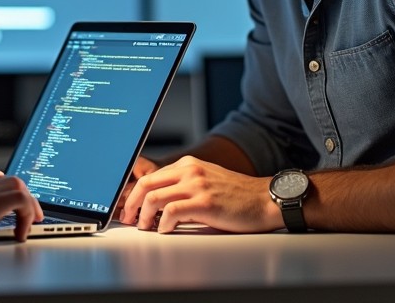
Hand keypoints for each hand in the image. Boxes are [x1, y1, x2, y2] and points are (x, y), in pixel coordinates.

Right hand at [0, 165, 43, 241]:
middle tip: (29, 212)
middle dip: (23, 196)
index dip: (4, 190)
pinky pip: (22, 202)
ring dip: (29, 205)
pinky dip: (27, 215)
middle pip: (11, 180)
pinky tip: (22, 232)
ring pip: (20, 187)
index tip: (9, 202)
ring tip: (31, 222)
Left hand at [118, 155, 276, 233]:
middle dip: (132, 204)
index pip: (150, 176)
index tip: (130, 208)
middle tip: (130, 219)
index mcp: (188, 164)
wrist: (264, 199)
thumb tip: (159, 200)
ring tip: (146, 227)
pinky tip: (164, 230)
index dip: (135, 194)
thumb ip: (184, 184)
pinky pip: (172, 211)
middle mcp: (190, 171)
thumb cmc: (237, 195)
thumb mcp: (207, 179)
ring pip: (154, 198)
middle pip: (146, 184)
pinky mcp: (205, 202)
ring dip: (144, 217)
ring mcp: (197, 185)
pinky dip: (163, 223)